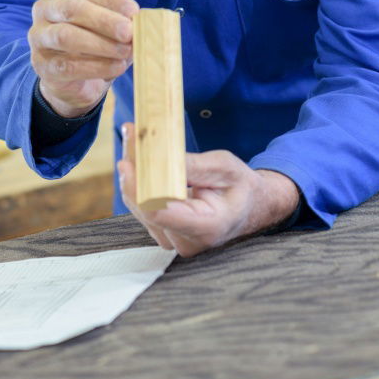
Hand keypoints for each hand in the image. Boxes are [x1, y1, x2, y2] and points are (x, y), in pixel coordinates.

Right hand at [29, 0, 138, 117]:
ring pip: (65, 36)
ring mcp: (39, 36)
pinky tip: (116, 67)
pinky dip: (96, 67)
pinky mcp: (41, 64)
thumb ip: (122, 20)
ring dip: (100, 44)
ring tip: (125, 52)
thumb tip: (140, 22)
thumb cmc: (96, 41)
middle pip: (73, 9)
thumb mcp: (110, 25)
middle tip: (129, 33)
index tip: (134, 11)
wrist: (76, 80)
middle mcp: (45, 8)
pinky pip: (67, 65)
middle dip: (105, 20)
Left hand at [117, 123, 299, 256]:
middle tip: (129, 136)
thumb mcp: (223, 167)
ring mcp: (176, 242)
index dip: (139, 189)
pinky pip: (144, 209)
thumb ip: (190, 165)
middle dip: (134, 173)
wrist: (251, 206)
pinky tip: (138, 163)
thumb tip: (156, 154)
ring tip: (133, 145)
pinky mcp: (167, 235)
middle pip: (146, 209)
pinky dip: (139, 185)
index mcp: (207, 227)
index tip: (127, 163)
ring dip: (134, 177)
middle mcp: (188, 242)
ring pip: (140, 209)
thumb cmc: (240, 185)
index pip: (160, 214)